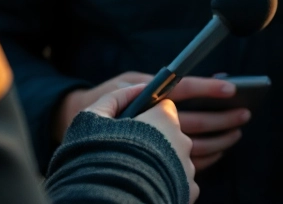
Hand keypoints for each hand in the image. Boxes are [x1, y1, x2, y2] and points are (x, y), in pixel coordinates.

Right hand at [56, 73, 250, 170]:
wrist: (80, 142)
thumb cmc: (106, 105)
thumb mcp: (125, 85)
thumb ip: (155, 81)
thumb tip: (188, 75)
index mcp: (143, 100)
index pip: (182, 89)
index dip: (208, 87)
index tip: (232, 87)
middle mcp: (151, 128)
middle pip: (196, 123)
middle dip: (224, 118)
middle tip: (244, 113)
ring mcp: (155, 153)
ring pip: (197, 150)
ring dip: (220, 142)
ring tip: (235, 134)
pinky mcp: (158, 173)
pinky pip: (188, 168)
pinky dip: (206, 159)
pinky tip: (217, 151)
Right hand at [83, 84, 198, 203]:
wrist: (111, 199)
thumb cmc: (100, 156)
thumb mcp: (93, 119)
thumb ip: (116, 98)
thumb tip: (139, 89)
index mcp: (164, 119)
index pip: (165, 108)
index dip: (150, 115)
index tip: (137, 125)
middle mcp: (182, 141)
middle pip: (172, 135)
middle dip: (156, 141)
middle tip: (133, 153)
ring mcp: (188, 168)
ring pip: (177, 160)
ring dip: (162, 164)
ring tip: (138, 173)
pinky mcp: (189, 191)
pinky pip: (180, 182)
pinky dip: (167, 184)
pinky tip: (148, 188)